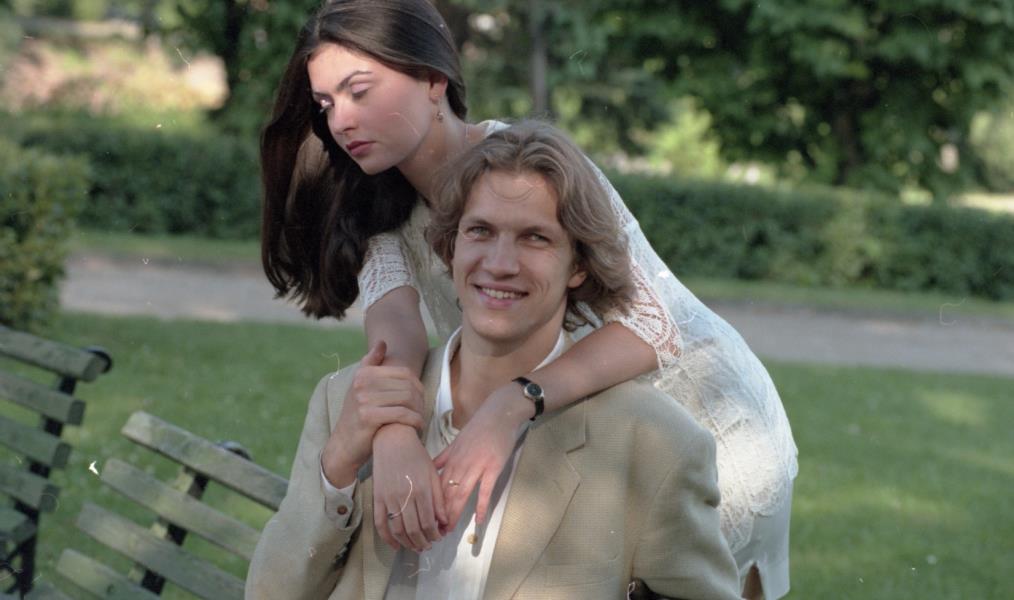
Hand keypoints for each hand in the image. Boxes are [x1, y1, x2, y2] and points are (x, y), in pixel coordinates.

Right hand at [322, 341, 425, 486]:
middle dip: (420, 401)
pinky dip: (415, 421)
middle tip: (422, 413)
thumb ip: (370, 364)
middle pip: (407, 386)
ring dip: (419, 412)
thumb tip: (383, 343)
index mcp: (364, 373)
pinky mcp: (368, 416)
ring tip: (420, 420)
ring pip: (407, 399)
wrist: (343, 445)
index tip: (420, 400)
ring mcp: (364, 399)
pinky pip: (402, 414)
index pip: (404, 373)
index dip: (418, 386)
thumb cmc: (357, 416)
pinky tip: (417, 427)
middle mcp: (362, 382)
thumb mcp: (360, 387)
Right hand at [372, 426, 446, 551]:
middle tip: (427, 546)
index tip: (438, 538)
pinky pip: (380, 523)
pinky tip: (395, 545)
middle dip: (422, 542)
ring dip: (407, 543)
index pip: (429, 522)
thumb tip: (444, 522)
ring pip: (398, 530)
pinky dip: (387, 538)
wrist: (393, 440)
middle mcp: (405, 496)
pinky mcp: (377, 497)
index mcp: (422, 490)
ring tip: (415, 547)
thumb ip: (439, 499)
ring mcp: (389, 498)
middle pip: (414, 530)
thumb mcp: (433, 474)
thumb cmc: (416, 456)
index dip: (434, 535)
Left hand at [433, 384, 529, 527]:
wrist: (499, 413)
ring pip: (461, 494)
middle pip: (446, 493)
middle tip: (435, 532)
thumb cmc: (479, 426)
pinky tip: (478, 520)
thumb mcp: (456, 441)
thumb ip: (443, 457)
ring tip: (449, 530)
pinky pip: (485, 490)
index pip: (437, 485)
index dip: (431, 504)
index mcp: (450, 458)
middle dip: (439, 514)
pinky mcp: (493, 467)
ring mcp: (476, 466)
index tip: (426, 518)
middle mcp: (460, 464)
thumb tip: (428, 469)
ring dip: (454, 513)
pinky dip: (481, 506)